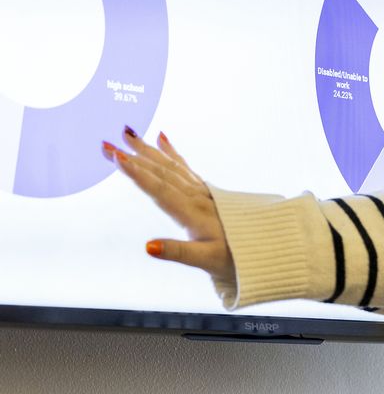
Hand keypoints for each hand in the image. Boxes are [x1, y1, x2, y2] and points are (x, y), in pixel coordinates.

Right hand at [102, 128, 235, 286]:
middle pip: (161, 173)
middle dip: (134, 156)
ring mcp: (202, 192)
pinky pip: (185, 167)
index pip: (160, 189)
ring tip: (129, 133)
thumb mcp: (205, 260)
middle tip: (108, 142)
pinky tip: (162, 139)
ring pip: (171, 166)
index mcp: (192, 213)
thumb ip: (177, 252)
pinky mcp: (206, 191)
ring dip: (148, 150)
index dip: (137, 173)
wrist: (265, 248)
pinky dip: (172, 153)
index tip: (117, 157)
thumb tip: (148, 246)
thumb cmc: (234, 258)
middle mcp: (196, 197)